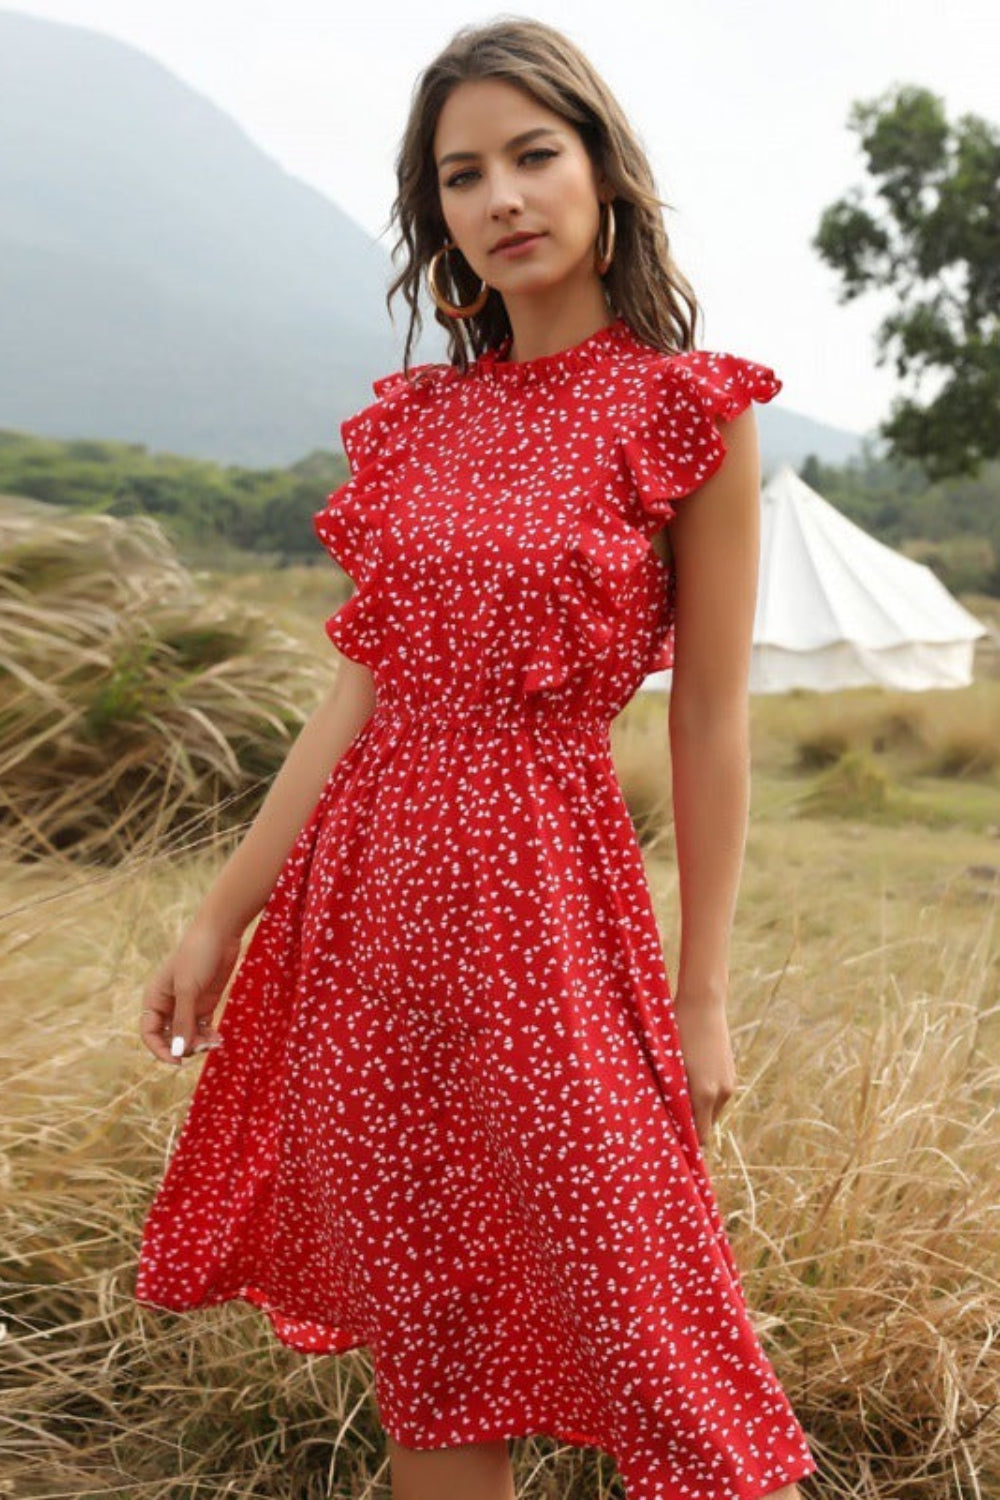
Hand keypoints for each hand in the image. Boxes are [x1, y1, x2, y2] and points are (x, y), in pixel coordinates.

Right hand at [139, 919, 241, 1065]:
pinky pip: (203, 1027)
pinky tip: (219, 1038)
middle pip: (170, 1037)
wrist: (220, 932)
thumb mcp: (188, 990)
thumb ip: (183, 1021)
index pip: (150, 1033)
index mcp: (154, 999)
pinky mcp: (205, 1002)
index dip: (160, 1050)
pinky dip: (209, 1035)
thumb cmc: (198, 956)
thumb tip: (177, 1051)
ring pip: (188, 1035)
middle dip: (184, 1047)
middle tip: (203, 1047)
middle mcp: (168, 1005)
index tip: (177, 1062)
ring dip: (199, 1043)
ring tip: (215, 1043)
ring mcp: (187, 1004)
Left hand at [672, 991, 736, 1146]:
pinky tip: (688, 1079)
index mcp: (704, 1093)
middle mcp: (721, 1093)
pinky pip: (717, 1096)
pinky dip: (704, 1096)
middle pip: (706, 1126)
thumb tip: (665, 1120)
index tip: (669, 1142)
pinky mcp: (731, 1074)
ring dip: (696, 1109)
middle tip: (667, 1119)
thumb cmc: (677, 1032)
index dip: (685, 1142)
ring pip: (711, 1111)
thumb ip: (669, 1095)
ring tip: (675, 1095)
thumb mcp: (668, 1065)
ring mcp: (729, 1083)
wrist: (703, 1004)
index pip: (699, 1136)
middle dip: (689, 1126)